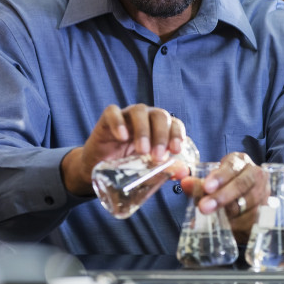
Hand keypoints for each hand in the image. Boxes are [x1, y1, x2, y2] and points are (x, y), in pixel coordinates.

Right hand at [60, 104, 186, 194]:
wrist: (99, 168)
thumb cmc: (127, 166)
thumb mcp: (147, 169)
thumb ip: (165, 169)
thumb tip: (184, 172)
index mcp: (159, 128)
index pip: (174, 124)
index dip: (177, 135)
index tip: (175, 150)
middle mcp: (146, 118)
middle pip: (159, 115)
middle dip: (161, 135)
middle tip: (157, 156)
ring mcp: (126, 115)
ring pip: (139, 111)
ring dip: (143, 130)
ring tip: (142, 150)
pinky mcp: (107, 118)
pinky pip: (113, 112)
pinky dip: (118, 122)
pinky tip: (121, 137)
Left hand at [180, 152, 267, 243]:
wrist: (249, 197)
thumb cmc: (226, 186)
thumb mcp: (212, 182)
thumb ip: (199, 184)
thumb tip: (185, 183)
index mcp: (240, 161)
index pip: (231, 167)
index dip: (219, 177)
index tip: (207, 187)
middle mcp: (256, 174)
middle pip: (241, 184)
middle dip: (222, 197)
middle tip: (203, 207)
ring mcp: (264, 192)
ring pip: (248, 203)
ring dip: (229, 213)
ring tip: (212, 220)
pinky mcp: (268, 210)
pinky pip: (254, 218)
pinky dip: (239, 225)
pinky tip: (226, 228)